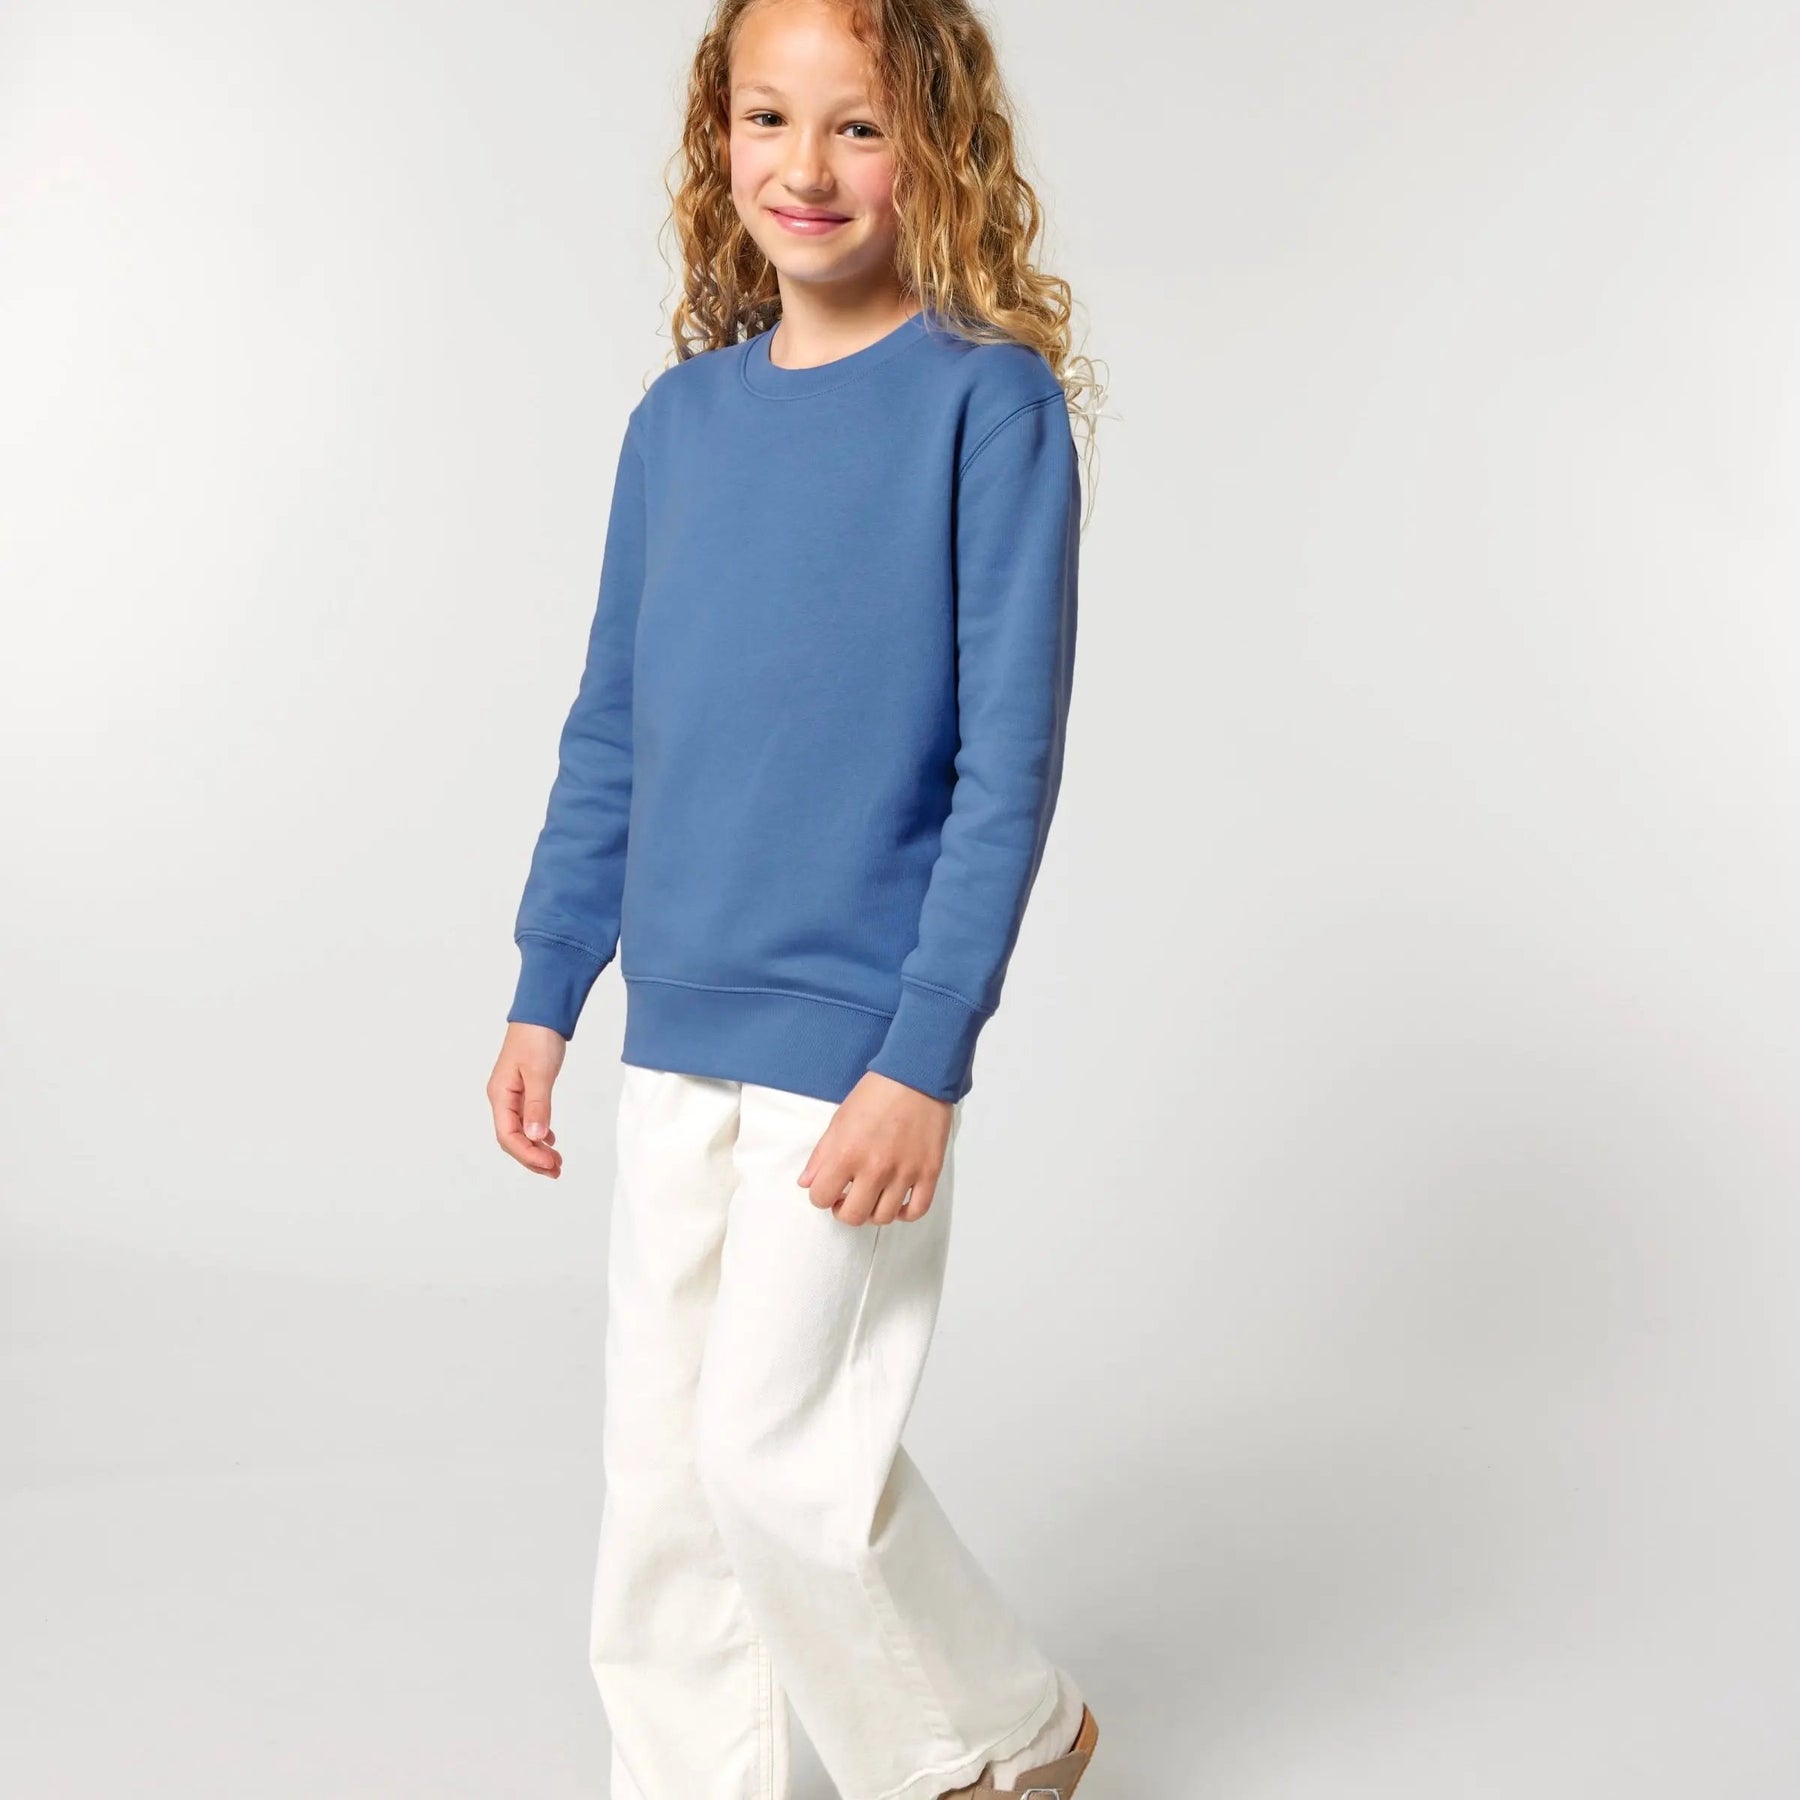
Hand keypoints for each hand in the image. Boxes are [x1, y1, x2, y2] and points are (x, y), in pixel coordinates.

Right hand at [488, 1022, 567, 1177]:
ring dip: (537, 1148)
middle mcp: (502, 1097)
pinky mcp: (524, 1089)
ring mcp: (512, 1094)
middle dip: (532, 1158)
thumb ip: (538, 1106)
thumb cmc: (538, 1037)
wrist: (542, 1012)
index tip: (550, 1165)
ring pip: (521, 1130)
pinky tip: (550, 1141)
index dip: (528, 1154)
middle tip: (556, 1170)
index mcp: (500, 1095)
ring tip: (557, 1163)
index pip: (508, 1136)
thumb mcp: (540, 1073)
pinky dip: (539, 1133)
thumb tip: (536, 1138)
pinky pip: (527, 1119)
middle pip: (512, 1138)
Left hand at [797, 1070, 952, 1224]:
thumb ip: (821, 1156)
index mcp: (847, 1154)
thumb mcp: (838, 1121)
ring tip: (871, 1197)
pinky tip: (896, 1202)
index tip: (828, 1188)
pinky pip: (916, 1210)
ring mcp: (904, 1173)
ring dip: (872, 1212)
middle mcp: (875, 1169)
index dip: (821, 1195)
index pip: (821, 1198)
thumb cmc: (876, 1094)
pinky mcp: (929, 1172)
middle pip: (852, 1216)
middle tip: (847, 1198)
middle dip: (843, 1210)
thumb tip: (807, 1183)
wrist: (916, 1077)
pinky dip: (904, 1214)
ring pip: (883, 1217)